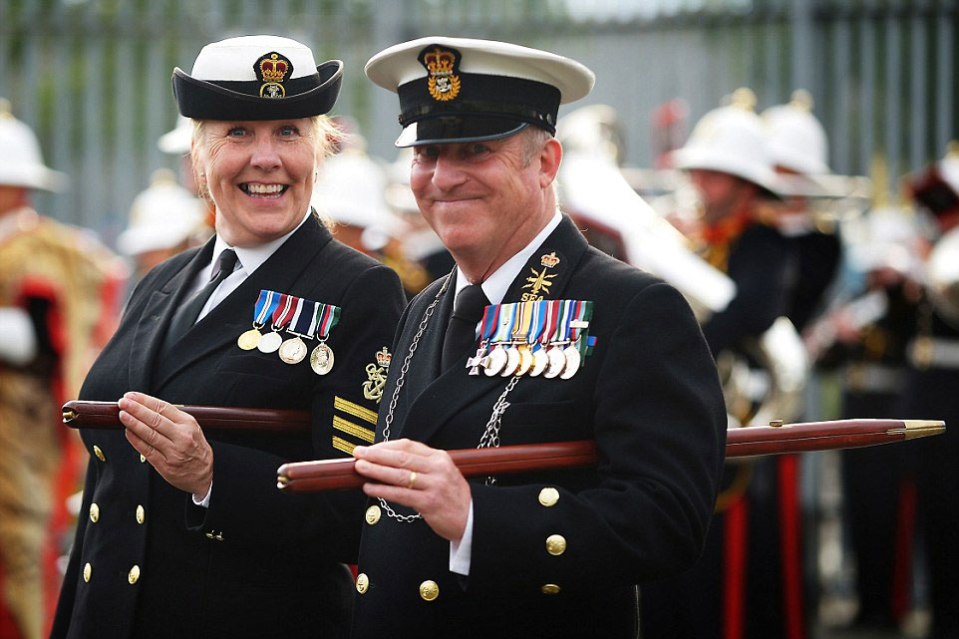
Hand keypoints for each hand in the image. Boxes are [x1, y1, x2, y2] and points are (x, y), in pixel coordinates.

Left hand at [118, 391, 213, 498]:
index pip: (164, 408)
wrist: (204, 475)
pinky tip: (128, 432)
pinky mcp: (165, 465)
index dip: (146, 401)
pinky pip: (147, 450)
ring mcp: (173, 451)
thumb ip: (174, 419)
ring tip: (122, 415)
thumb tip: (148, 408)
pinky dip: (135, 440)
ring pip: (150, 434)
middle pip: (155, 420)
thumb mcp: (193, 429)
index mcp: (189, 424)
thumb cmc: (196, 449)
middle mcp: (182, 436)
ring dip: (133, 423)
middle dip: (136, 409)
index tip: (132, 396)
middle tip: (123, 402)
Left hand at [353, 439, 470, 541]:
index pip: (408, 445)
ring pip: (399, 475)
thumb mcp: (442, 474)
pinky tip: (370, 488)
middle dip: (376, 455)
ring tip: (360, 468)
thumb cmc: (453, 497)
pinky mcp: (429, 503)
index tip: (370, 448)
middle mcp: (438, 468)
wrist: (472, 519)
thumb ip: (421, 466)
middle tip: (359, 453)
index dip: (386, 446)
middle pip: (401, 457)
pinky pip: (401, 494)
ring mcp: (434, 485)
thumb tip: (388, 463)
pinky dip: (383, 490)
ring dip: (376, 470)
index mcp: (440, 458)